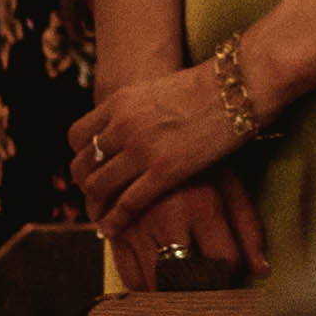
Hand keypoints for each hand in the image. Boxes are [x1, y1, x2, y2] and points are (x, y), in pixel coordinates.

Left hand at [74, 61, 252, 232]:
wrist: (238, 85)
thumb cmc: (206, 87)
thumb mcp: (156, 89)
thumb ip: (135, 109)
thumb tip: (130, 125)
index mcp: (118, 101)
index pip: (77, 136)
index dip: (79, 157)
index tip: (87, 168)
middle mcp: (122, 125)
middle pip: (83, 164)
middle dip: (85, 185)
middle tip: (94, 197)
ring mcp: (141, 148)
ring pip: (99, 186)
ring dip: (96, 205)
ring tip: (99, 217)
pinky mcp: (164, 171)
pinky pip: (127, 202)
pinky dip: (115, 219)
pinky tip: (111, 230)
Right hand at [105, 173, 263, 290]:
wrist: (144, 140)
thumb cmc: (194, 166)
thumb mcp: (228, 187)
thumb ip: (248, 229)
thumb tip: (262, 272)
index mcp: (201, 206)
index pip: (225, 261)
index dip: (233, 271)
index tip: (231, 270)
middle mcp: (167, 220)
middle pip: (189, 279)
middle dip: (203, 289)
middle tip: (209, 286)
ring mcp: (137, 227)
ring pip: (157, 284)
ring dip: (174, 293)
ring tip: (186, 284)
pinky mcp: (115, 232)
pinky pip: (129, 278)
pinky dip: (147, 287)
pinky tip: (160, 279)